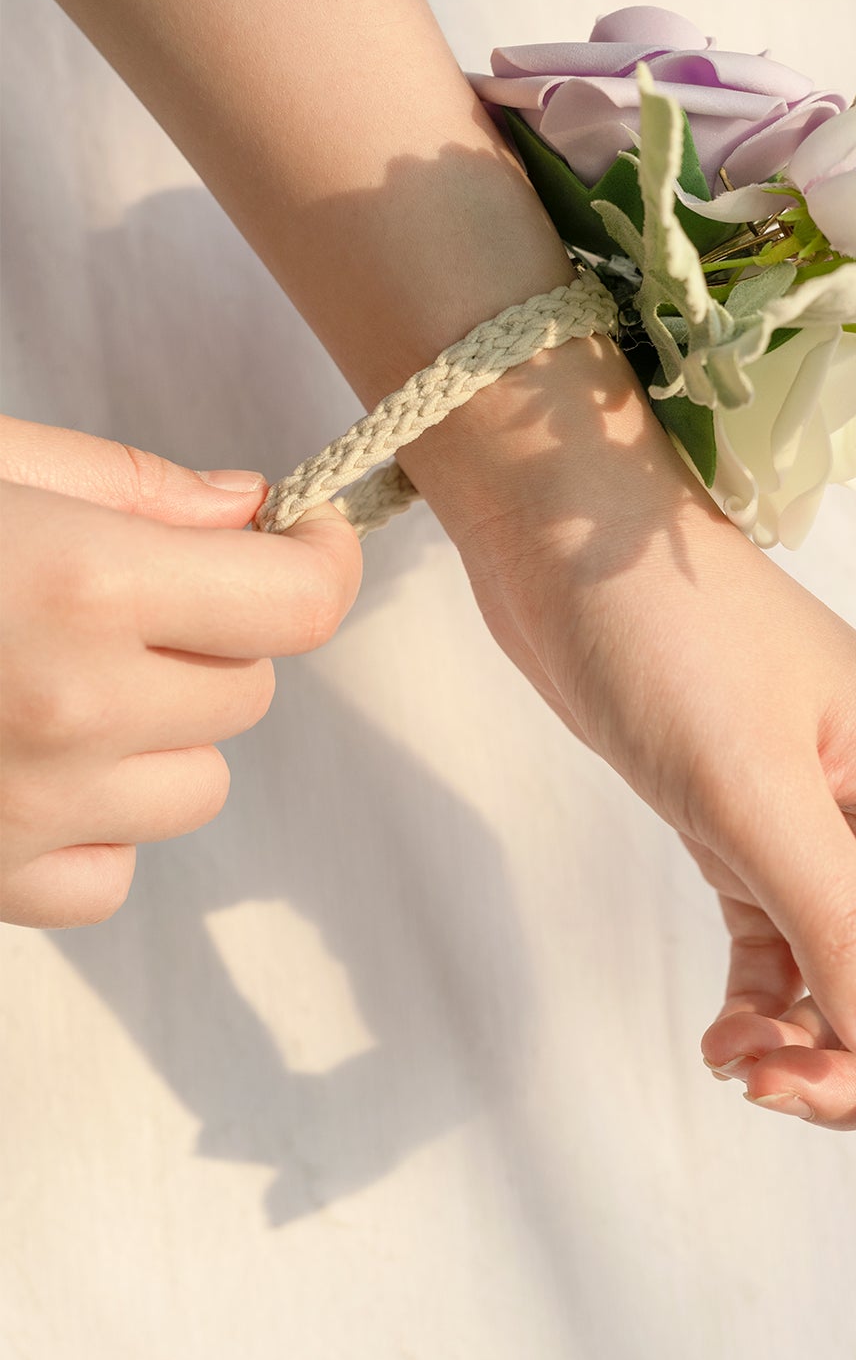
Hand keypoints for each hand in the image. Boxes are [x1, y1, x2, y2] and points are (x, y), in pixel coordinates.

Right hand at [0, 415, 361, 928]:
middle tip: (116, 604)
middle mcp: (76, 710)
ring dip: (161, 737)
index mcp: (88, 586)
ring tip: (57, 683)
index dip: (319, 562)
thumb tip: (250, 510)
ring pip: (198, 786)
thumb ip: (132, 484)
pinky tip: (32, 765)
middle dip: (212, 638)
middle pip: (250, 691)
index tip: (306, 539)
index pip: (300, 604)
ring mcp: (33, 813)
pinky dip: (94, 828)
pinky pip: (114, 875)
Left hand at [413, 335, 855, 1185]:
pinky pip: (786, 954)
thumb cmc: (671, 634)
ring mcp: (825, 827)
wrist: (567, 547)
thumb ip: (841, 923)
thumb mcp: (756, 788)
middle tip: (774, 1092)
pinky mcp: (751, 832)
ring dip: (812, 1050)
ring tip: (735, 1060)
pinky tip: (718, 1039)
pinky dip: (764, 1010)